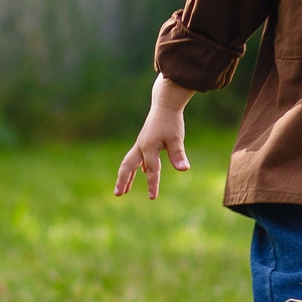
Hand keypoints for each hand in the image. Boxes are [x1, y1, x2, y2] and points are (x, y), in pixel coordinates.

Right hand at [114, 76, 196, 200]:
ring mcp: (142, 144)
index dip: (152, 184)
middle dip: (123, 180)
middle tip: (118, 194)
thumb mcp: (176, 138)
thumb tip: (184, 169)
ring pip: (130, 163)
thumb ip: (178, 155)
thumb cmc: (171, 121)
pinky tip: (143, 172)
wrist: (165, 104)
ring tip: (124, 190)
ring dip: (127, 176)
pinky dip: (137, 168)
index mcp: (148, 148)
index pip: (152, 170)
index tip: (152, 198)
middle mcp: (141, 147)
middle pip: (128, 166)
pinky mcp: (146, 141)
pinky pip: (138, 158)